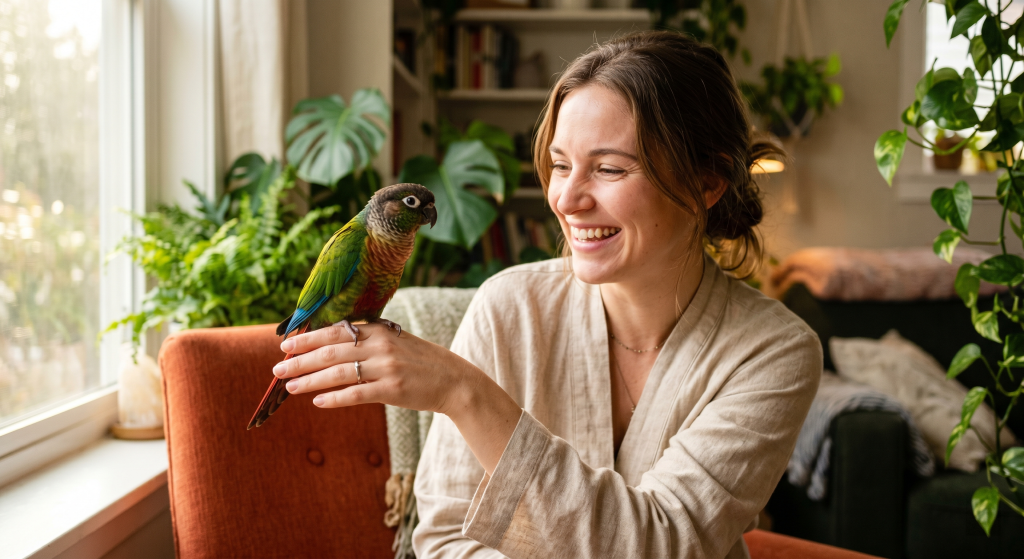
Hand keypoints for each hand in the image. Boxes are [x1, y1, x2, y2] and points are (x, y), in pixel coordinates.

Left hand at [273, 322, 475, 414]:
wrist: (453, 380)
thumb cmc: (421, 361)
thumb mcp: (395, 341)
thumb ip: (368, 340)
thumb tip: (333, 344)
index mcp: (378, 330)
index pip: (334, 332)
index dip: (307, 339)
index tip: (285, 346)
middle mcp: (380, 346)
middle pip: (330, 352)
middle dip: (300, 361)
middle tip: (277, 370)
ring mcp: (386, 368)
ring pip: (338, 374)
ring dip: (310, 381)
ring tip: (291, 388)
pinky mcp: (392, 390)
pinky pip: (356, 395)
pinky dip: (334, 398)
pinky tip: (318, 402)